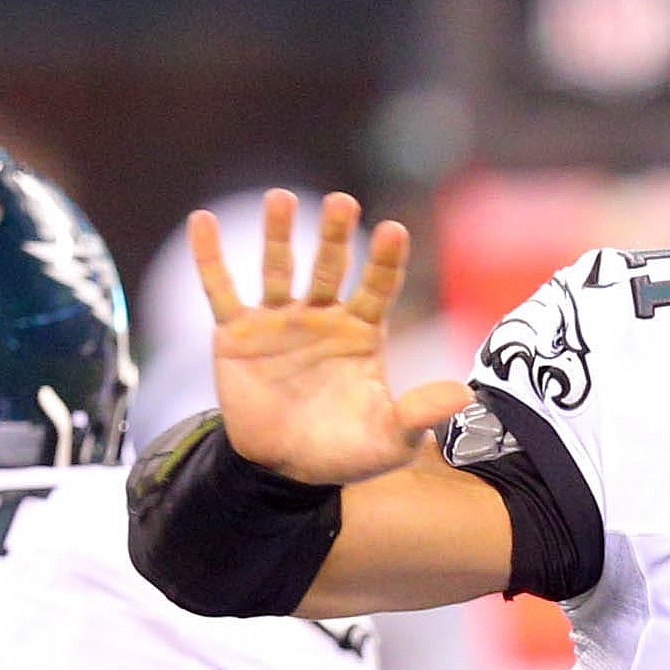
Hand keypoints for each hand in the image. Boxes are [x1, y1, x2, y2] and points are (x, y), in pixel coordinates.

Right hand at [193, 190, 471, 486]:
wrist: (286, 472)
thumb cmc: (345, 452)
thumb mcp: (390, 439)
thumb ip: (420, 412)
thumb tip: (465, 394)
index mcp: (363, 332)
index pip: (379, 287)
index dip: (385, 261)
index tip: (394, 231)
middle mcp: (322, 317)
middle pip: (331, 266)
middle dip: (336, 235)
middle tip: (342, 203)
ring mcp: (279, 321)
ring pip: (279, 268)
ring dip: (278, 233)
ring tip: (281, 198)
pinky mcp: (237, 334)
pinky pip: (221, 290)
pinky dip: (211, 258)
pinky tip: (204, 221)